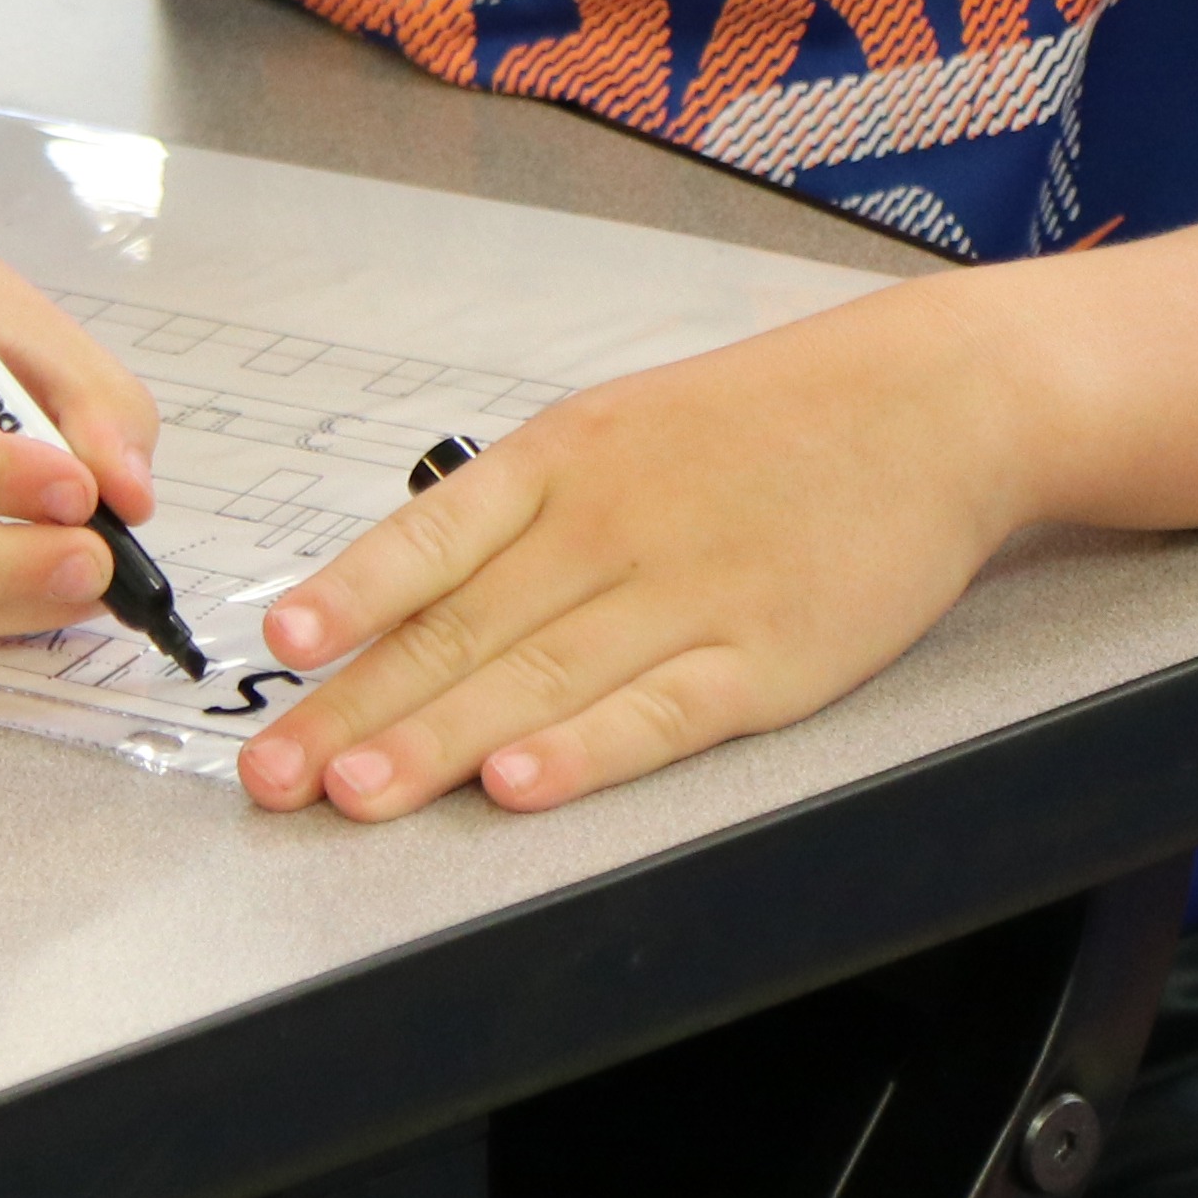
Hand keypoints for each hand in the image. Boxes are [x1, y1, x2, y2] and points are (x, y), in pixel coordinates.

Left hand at [236, 278, 1023, 821]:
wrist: (925, 405)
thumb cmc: (764, 420)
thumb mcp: (624, 426)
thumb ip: (529, 505)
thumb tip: (417, 581)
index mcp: (563, 460)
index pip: (433, 536)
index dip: (353, 590)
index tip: (282, 640)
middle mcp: (606, 526)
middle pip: (461, 628)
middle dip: (354, 705)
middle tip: (272, 772)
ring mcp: (685, 595)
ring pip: (535, 679)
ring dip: (435, 744)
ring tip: (353, 792)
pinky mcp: (766, 661)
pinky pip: (657, 716)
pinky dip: (582, 752)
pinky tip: (518, 783)